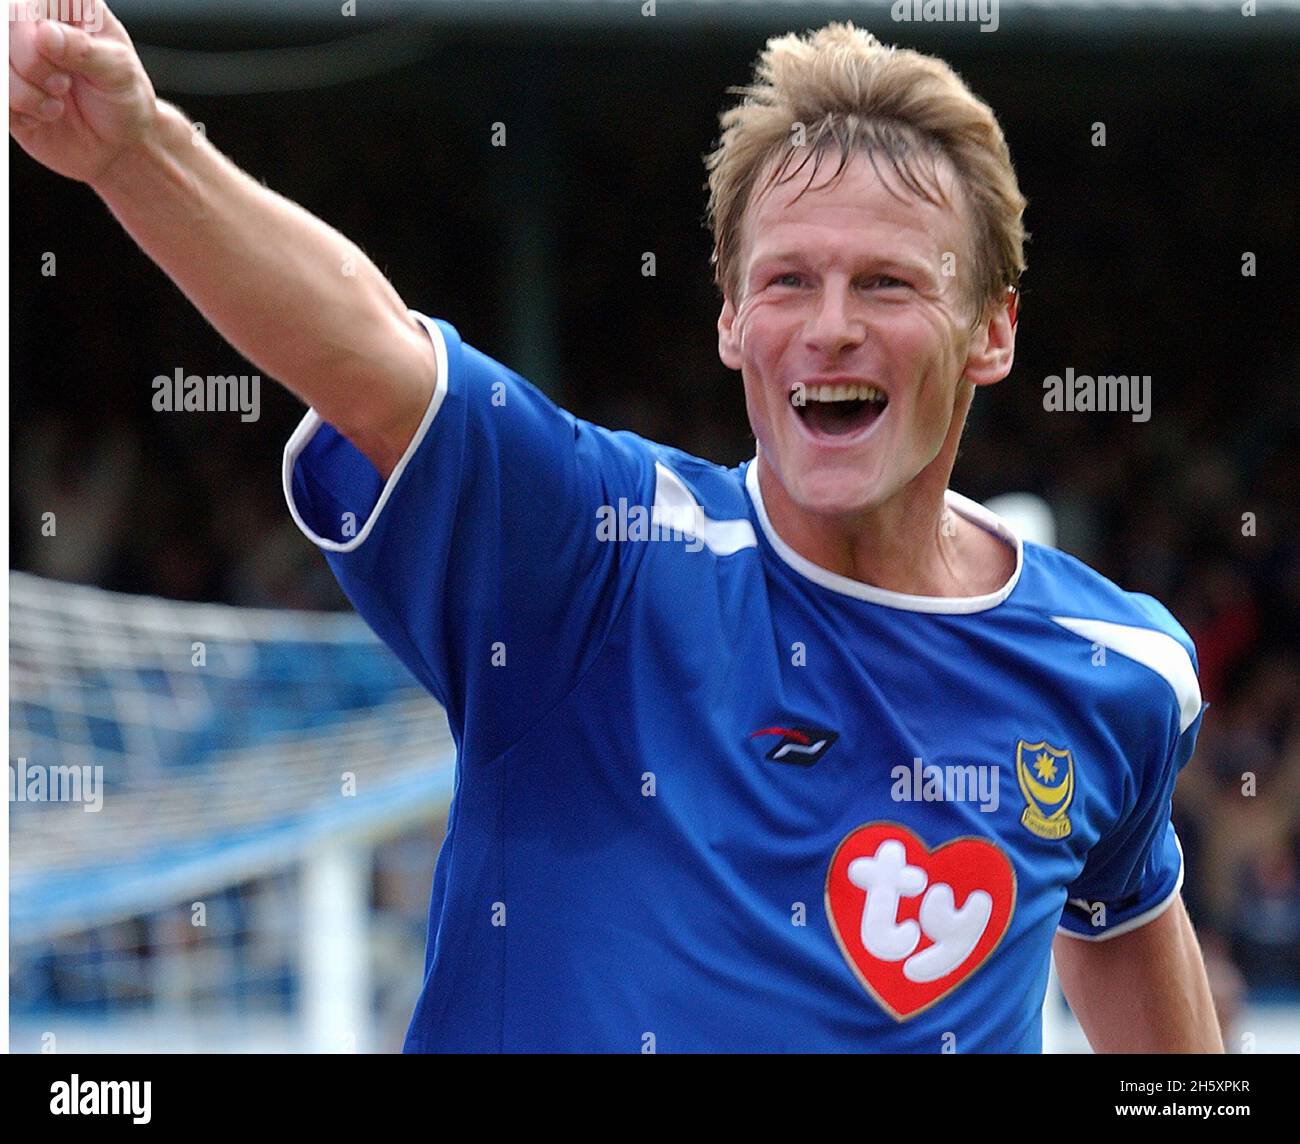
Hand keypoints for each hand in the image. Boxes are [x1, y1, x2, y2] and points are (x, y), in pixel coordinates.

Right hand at [10, 4, 158, 185]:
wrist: (120, 148)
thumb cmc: (125, 101)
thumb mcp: (119, 72)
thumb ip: (83, 50)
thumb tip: (45, 34)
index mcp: (68, 8)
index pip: (33, 0)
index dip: (35, 21)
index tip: (53, 44)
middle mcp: (37, 27)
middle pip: (7, 25)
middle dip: (32, 63)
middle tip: (63, 84)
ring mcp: (18, 59)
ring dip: (25, 93)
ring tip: (57, 104)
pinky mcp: (8, 92)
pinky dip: (19, 113)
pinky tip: (43, 117)